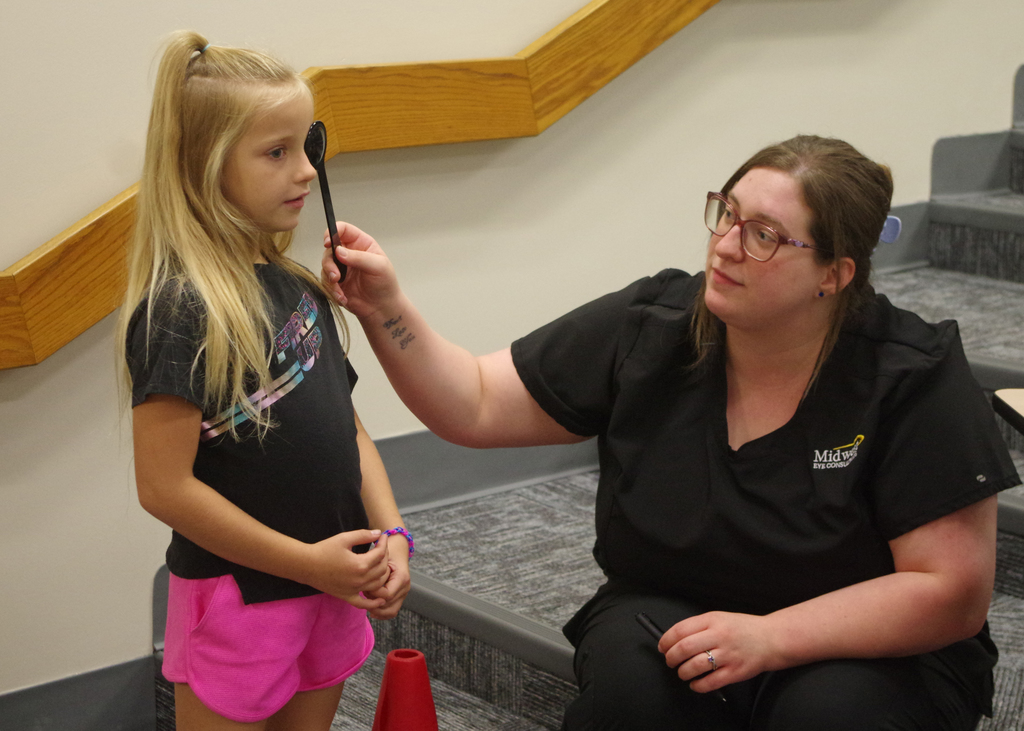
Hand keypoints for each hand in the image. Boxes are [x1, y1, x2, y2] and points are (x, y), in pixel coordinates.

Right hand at [305, 529, 390, 609]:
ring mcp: (354, 590)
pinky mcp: (346, 596)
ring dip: (383, 574)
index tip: (383, 536)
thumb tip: (378, 533)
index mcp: (360, 564)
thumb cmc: (324, 549)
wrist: (306, 565)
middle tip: (381, 548)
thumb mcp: (344, 538)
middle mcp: (360, 580)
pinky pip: (363, 603)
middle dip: (385, 556)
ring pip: (378, 585)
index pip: (380, 554)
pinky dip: (374, 603)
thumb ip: (363, 535)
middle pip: (382, 569)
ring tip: (381, 564)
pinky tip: (381, 600)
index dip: (384, 543)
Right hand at [321, 221, 399, 317]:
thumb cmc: (385, 284)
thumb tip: (339, 251)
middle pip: (329, 249)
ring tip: (339, 290)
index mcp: (361, 244)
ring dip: (330, 278)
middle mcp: (349, 253)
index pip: (343, 229)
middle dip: (329, 263)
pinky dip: (332, 290)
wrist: (381, 308)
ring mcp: (341, 268)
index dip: (332, 232)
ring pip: (325, 265)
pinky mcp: (336, 282)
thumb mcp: (378, 267)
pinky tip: (343, 297)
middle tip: (335, 276)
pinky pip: (325, 282)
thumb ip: (359, 257)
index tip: (328, 243)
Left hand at [364, 534, 411, 619]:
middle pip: (388, 605)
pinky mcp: (400, 597)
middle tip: (364, 594)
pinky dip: (382, 613)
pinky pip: (392, 611)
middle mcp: (405, 587)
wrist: (398, 548)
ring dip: (377, 609)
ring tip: (367, 602)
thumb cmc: (388, 550)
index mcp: (402, 577)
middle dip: (373, 602)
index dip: (374, 593)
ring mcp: (404, 593)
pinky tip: (371, 610)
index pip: (387, 595)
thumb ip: (376, 571)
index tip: (366, 585)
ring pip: (391, 611)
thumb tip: (367, 588)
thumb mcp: (382, 557)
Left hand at [658, 611, 777, 692]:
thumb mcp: (719, 618)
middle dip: (671, 657)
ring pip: (695, 666)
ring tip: (682, 672)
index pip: (680, 630)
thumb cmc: (743, 629)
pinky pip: (710, 682)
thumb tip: (675, 639)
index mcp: (712, 620)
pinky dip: (698, 685)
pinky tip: (695, 683)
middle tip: (669, 661)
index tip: (663, 646)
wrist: (771, 638)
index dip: (666, 640)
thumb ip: (699, 626)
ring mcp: (728, 654)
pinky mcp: (735, 672)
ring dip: (683, 672)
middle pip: (684, 648)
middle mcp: (719, 636)